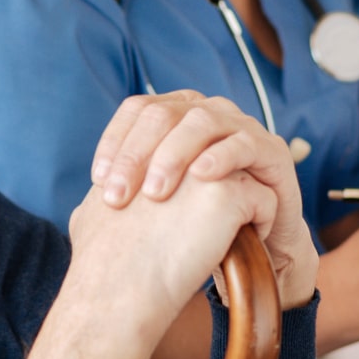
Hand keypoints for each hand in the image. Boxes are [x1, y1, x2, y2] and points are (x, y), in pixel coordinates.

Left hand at [85, 91, 317, 311]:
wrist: (256, 249)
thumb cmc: (201, 227)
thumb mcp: (160, 207)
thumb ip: (132, 191)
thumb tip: (87, 199)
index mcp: (177, 115)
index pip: (137, 109)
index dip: (115, 140)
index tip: (99, 181)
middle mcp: (207, 112)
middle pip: (163, 113)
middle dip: (136, 154)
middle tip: (118, 195)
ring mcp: (241, 126)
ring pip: (202, 121)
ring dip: (174, 154)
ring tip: (156, 192)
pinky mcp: (271, 149)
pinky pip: (245, 142)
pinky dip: (221, 156)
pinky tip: (201, 176)